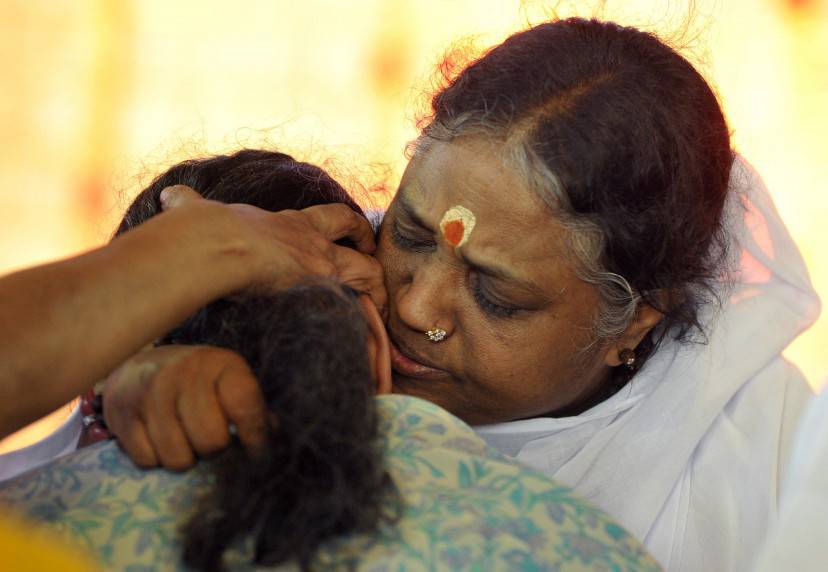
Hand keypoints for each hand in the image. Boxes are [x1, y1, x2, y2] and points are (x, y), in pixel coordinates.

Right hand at [103, 345, 266, 469]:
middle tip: (211, 441)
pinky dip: (156, 459)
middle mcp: (185, 373)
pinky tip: (159, 440)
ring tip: (185, 440)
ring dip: (186, 457)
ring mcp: (150, 391)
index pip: (245, 406)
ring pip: (178, 457)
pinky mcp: (121, 411)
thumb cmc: (199, 382)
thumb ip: (254, 411)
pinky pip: (147, 460)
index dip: (256, 438)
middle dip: (215, 450)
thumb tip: (275, 441)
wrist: (141, 364)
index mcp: (221, 364)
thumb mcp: (231, 385)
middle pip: (211, 442)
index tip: (257, 455)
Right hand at [160, 185, 386, 314]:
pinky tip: (366, 335)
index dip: (345, 223)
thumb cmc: (203, 229)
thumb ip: (187, 205)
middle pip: (354, 231)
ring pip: (368, 270)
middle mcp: (309, 239)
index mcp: (285, 222)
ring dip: (376, 286)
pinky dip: (368, 317)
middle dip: (367, 245)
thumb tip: (169, 197)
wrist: (214, 246)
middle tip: (372, 265)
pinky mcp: (322, 289)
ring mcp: (320, 264)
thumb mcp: (197, 210)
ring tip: (377, 306)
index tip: (351, 231)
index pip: (326, 216)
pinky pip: (361, 302)